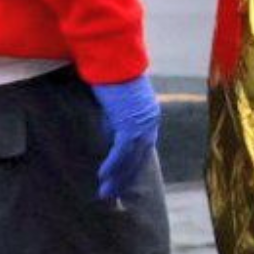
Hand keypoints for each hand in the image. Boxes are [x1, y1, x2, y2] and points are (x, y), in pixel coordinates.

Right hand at [91, 76, 160, 200]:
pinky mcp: (130, 123)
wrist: (113, 58)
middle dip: (126, 178)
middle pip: (139, 157)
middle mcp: (150, 121)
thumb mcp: (117, 100)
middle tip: (113, 195)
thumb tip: (109, 131)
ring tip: (105, 193)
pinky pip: (122, 152)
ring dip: (118, 178)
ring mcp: (142, 124)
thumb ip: (117, 116)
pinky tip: (103, 177)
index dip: (132, 166)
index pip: (143, 148)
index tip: (122, 180)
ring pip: (131, 159)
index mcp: (149, 115)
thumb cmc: (111, 73)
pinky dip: (113, 166)